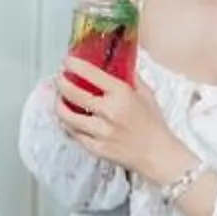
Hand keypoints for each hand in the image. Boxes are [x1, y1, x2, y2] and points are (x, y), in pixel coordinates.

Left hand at [55, 59, 192, 189]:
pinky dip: (67, 124)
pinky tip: (67, 118)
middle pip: (73, 93)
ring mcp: (101, 131)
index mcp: (122, 94)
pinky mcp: (96, 148)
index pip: (91, 74)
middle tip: (60, 78)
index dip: (74, 65)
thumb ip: (131, 77)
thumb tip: (117, 62)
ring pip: (67, 115)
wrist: (157, 154)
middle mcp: (109, 111)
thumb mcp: (146, 94)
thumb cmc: (153, 124)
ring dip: (59, 104)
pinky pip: (73, 133)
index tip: (68, 61)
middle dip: (61, 82)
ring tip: (59, 98)